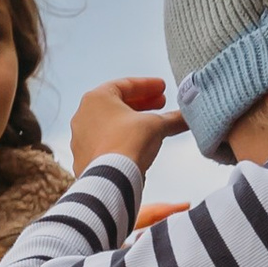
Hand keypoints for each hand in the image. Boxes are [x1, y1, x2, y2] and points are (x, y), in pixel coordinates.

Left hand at [70, 77, 187, 177]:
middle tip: (160, 104)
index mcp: (96, 99)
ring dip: (131, 123)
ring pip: (110, 125)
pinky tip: (136, 146)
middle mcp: (83, 116)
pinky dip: (121, 140)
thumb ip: (173, 119)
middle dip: (141, 104)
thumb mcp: (156, 125)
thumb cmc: (127, 145)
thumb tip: (187, 118)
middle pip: (116, 104)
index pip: (126, 85)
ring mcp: (80, 138)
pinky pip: (105, 143)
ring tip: (150, 126)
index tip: (161, 88)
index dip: (148, 86)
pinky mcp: (82, 158)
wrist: (111, 180)